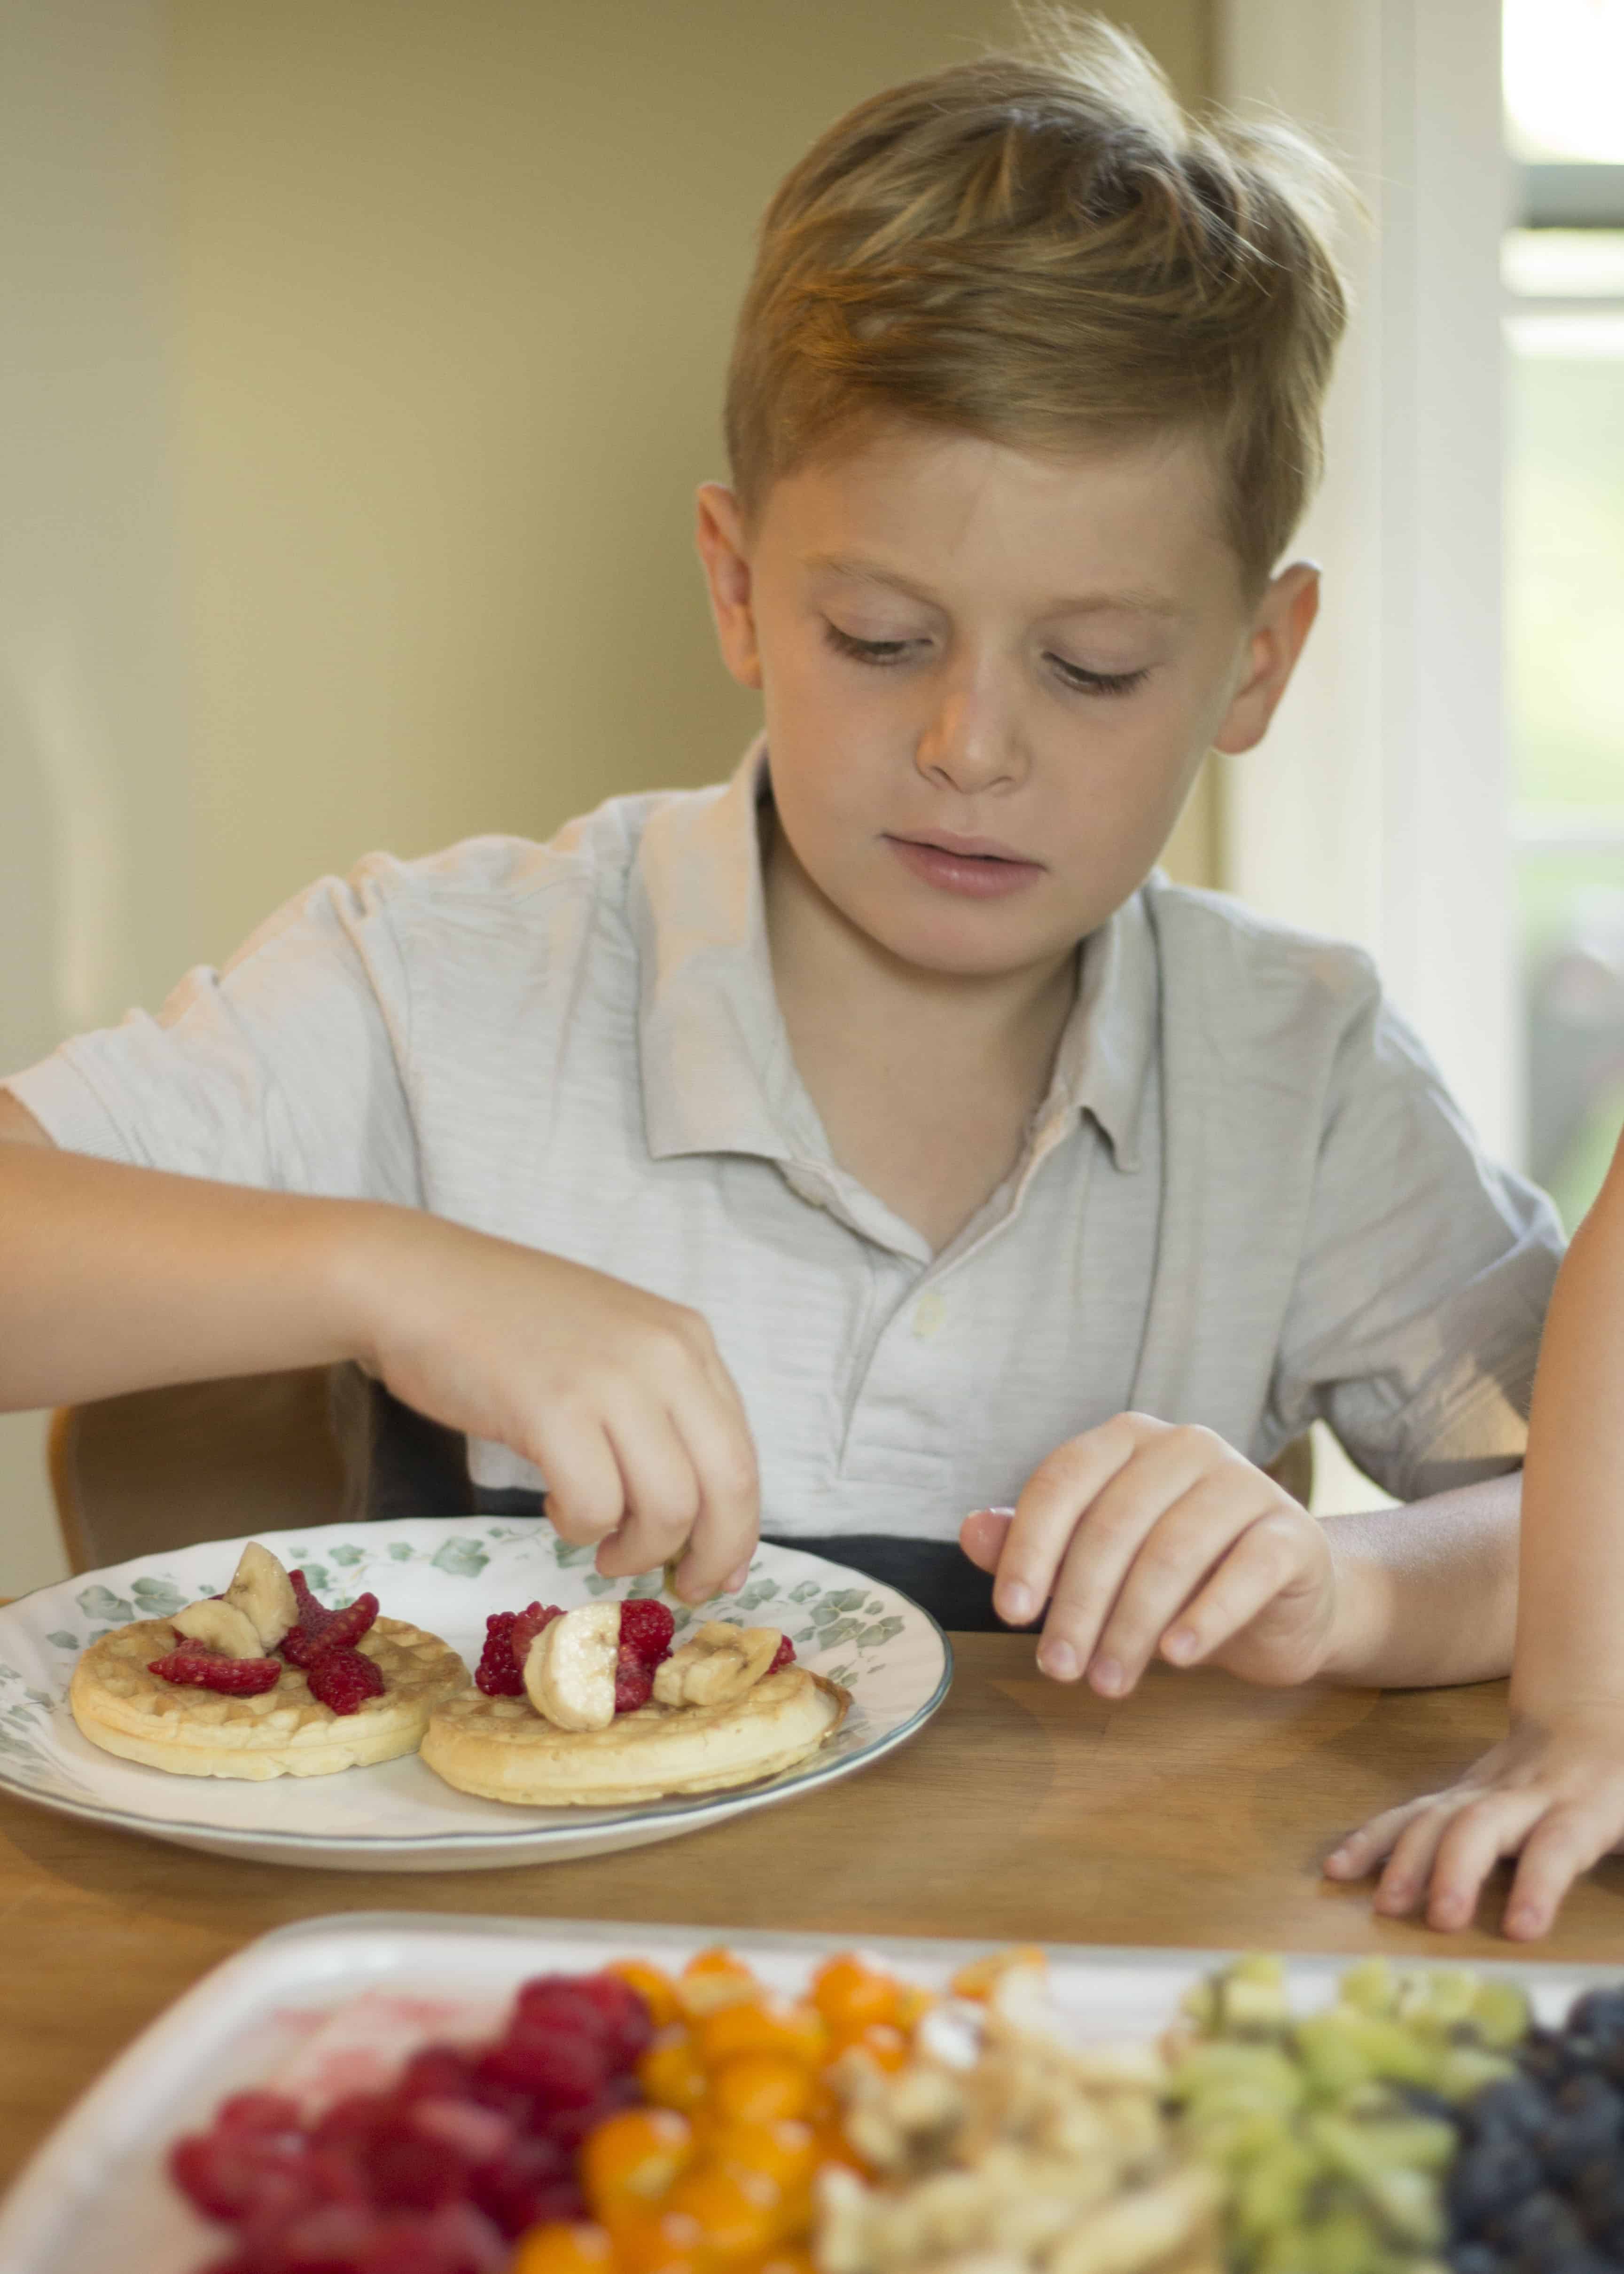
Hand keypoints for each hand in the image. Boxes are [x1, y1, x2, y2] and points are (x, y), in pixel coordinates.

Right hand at [352, 1210, 758, 1600]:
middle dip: (710, 1556)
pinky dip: (579, 1526)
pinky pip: (596, 1506)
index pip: (741, 1453)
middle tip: (681, 1590)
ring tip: (600, 1545)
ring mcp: (611, 1380)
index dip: (739, 1527)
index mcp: (686, 1340)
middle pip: (726, 1487)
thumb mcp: (613, 1346)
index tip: (722, 1570)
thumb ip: (660, 1408)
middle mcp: (665, 1355)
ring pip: (669, 1508)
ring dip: (636, 1549)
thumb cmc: (507, 1323)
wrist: (417, 1282)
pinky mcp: (554, 1409)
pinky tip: (555, 1505)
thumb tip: (698, 1511)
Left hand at [959, 1413, 1336, 1694]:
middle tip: (1059, 1670)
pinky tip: (1176, 1657)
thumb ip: (1035, 1545)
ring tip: (1107, 1683)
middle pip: (1113, 1524)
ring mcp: (1246, 1484)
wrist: (1280, 1604)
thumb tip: (971, 1532)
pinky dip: (1206, 1616)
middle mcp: (1186, 1447)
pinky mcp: (1293, 1534)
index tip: (1011, 1615)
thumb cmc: (1174, 1578)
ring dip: (1131, 1626)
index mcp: (1128, 1441)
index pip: (1063, 1481)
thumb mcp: (1097, 1563)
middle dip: (1078, 1605)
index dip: (1031, 1548)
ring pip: (1172, 1552)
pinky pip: (1246, 1571)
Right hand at [1322, 1705, 1623, 1937]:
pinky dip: (1373, 1839)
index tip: (1521, 1927)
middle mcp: (1528, 1793)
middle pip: (1483, 1825)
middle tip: (1438, 1918)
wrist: (1599, 1709)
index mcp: (1588, 1803)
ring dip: (1407, 1859)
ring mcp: (1485, 1789)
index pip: (1559, 1841)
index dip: (1539, 1880)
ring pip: (1436, 1815)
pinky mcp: (1458, 1794)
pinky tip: (1341, 1869)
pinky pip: (1408, 1812)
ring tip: (1386, 1904)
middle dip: (1455, 1869)